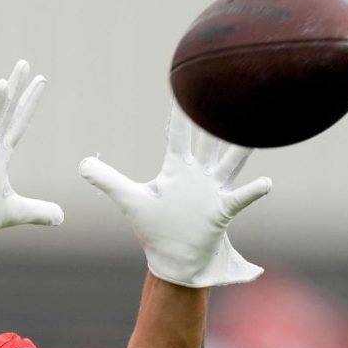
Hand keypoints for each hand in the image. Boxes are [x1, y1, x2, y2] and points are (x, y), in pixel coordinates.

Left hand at [79, 101, 271, 286]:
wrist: (174, 260)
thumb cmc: (154, 228)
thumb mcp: (129, 200)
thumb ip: (107, 179)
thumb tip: (81, 163)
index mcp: (176, 169)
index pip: (179, 135)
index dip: (182, 113)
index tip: (187, 86)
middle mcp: (198, 175)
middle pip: (209, 141)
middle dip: (217, 119)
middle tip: (230, 90)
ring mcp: (213, 192)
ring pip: (229, 164)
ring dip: (240, 149)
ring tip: (254, 132)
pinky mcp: (221, 212)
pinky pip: (239, 199)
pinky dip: (252, 192)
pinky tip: (266, 183)